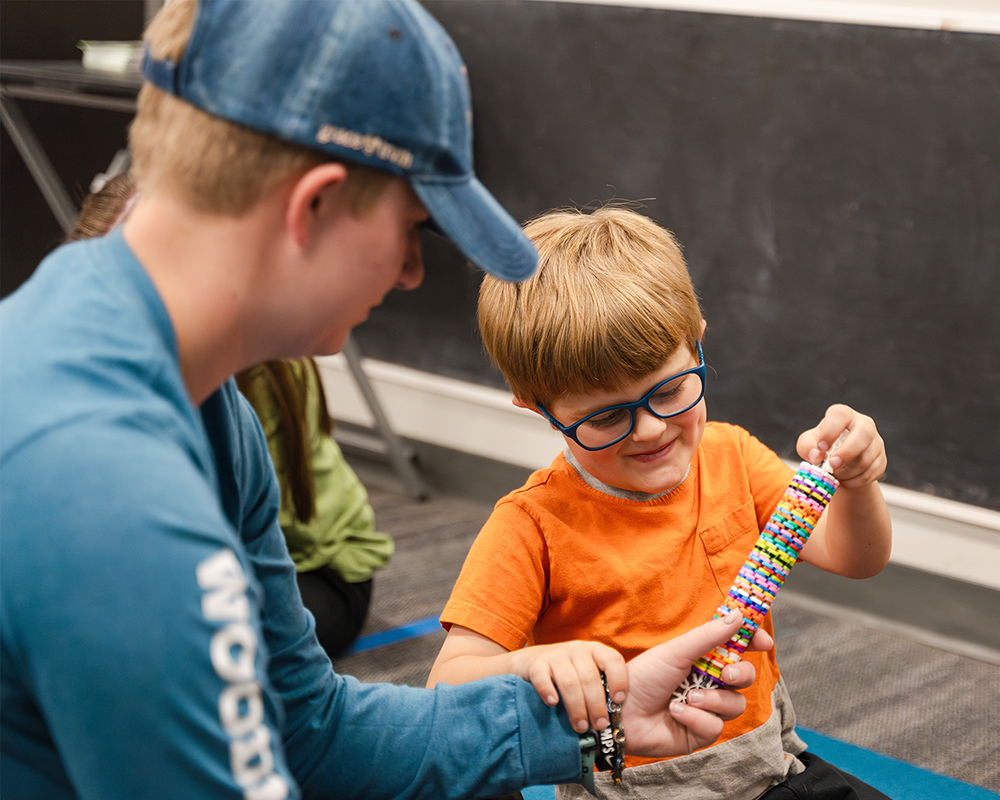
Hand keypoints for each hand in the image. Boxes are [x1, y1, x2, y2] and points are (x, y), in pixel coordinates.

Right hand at [513, 640, 626, 732]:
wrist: (533, 660)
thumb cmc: (570, 672)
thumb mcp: (590, 671)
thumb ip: (604, 686)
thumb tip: (620, 717)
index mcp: (595, 651)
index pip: (612, 659)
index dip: (618, 679)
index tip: (619, 701)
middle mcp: (577, 650)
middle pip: (589, 677)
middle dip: (596, 705)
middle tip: (600, 726)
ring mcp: (556, 656)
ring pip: (569, 681)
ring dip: (576, 707)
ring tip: (580, 727)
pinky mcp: (536, 664)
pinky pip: (542, 677)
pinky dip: (548, 691)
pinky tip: (553, 704)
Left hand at [620, 611, 772, 756]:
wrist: (621, 710)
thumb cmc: (644, 676)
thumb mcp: (676, 651)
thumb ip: (709, 636)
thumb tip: (739, 615)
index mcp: (702, 659)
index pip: (736, 648)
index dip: (753, 643)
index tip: (764, 641)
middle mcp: (708, 683)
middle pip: (744, 677)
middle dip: (741, 673)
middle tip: (726, 672)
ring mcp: (705, 709)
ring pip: (734, 704)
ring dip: (712, 699)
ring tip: (688, 696)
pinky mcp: (700, 733)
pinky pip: (715, 726)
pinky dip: (696, 718)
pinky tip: (676, 712)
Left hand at [797, 403, 885, 488]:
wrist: (838, 462)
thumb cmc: (822, 447)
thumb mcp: (808, 443)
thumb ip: (807, 447)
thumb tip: (816, 456)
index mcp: (843, 415)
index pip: (840, 415)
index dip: (831, 431)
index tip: (822, 447)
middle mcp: (863, 424)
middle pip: (864, 434)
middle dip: (847, 452)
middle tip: (833, 465)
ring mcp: (876, 442)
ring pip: (867, 457)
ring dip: (848, 471)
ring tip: (835, 474)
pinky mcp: (881, 459)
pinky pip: (872, 472)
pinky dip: (856, 480)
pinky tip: (846, 479)